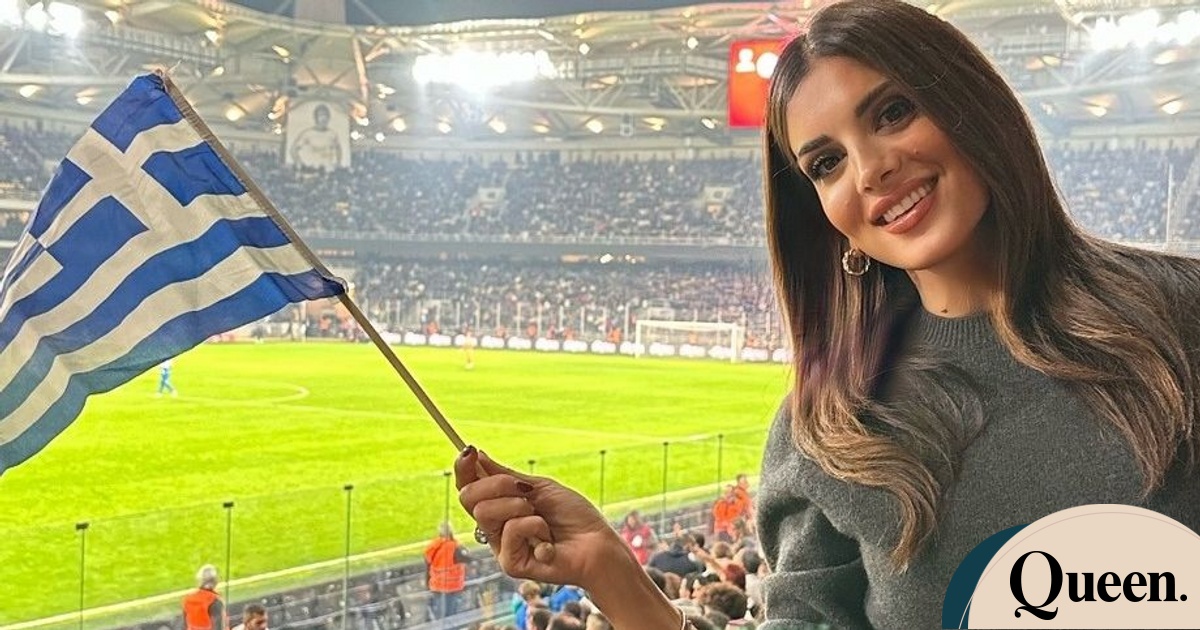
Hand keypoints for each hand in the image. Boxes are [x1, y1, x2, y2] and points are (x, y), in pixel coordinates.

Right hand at [455, 447, 635, 590]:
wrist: (597, 543)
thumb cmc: (574, 516)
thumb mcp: (539, 487)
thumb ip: (506, 476)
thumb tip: (478, 456)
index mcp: (501, 507)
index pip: (469, 488)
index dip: (464, 468)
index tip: (470, 450)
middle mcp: (496, 527)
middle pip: (468, 497)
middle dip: (496, 484)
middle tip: (524, 490)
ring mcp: (501, 546)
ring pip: (484, 513)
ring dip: (518, 507)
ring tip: (541, 517)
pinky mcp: (510, 564)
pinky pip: (510, 531)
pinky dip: (535, 527)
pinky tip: (549, 542)